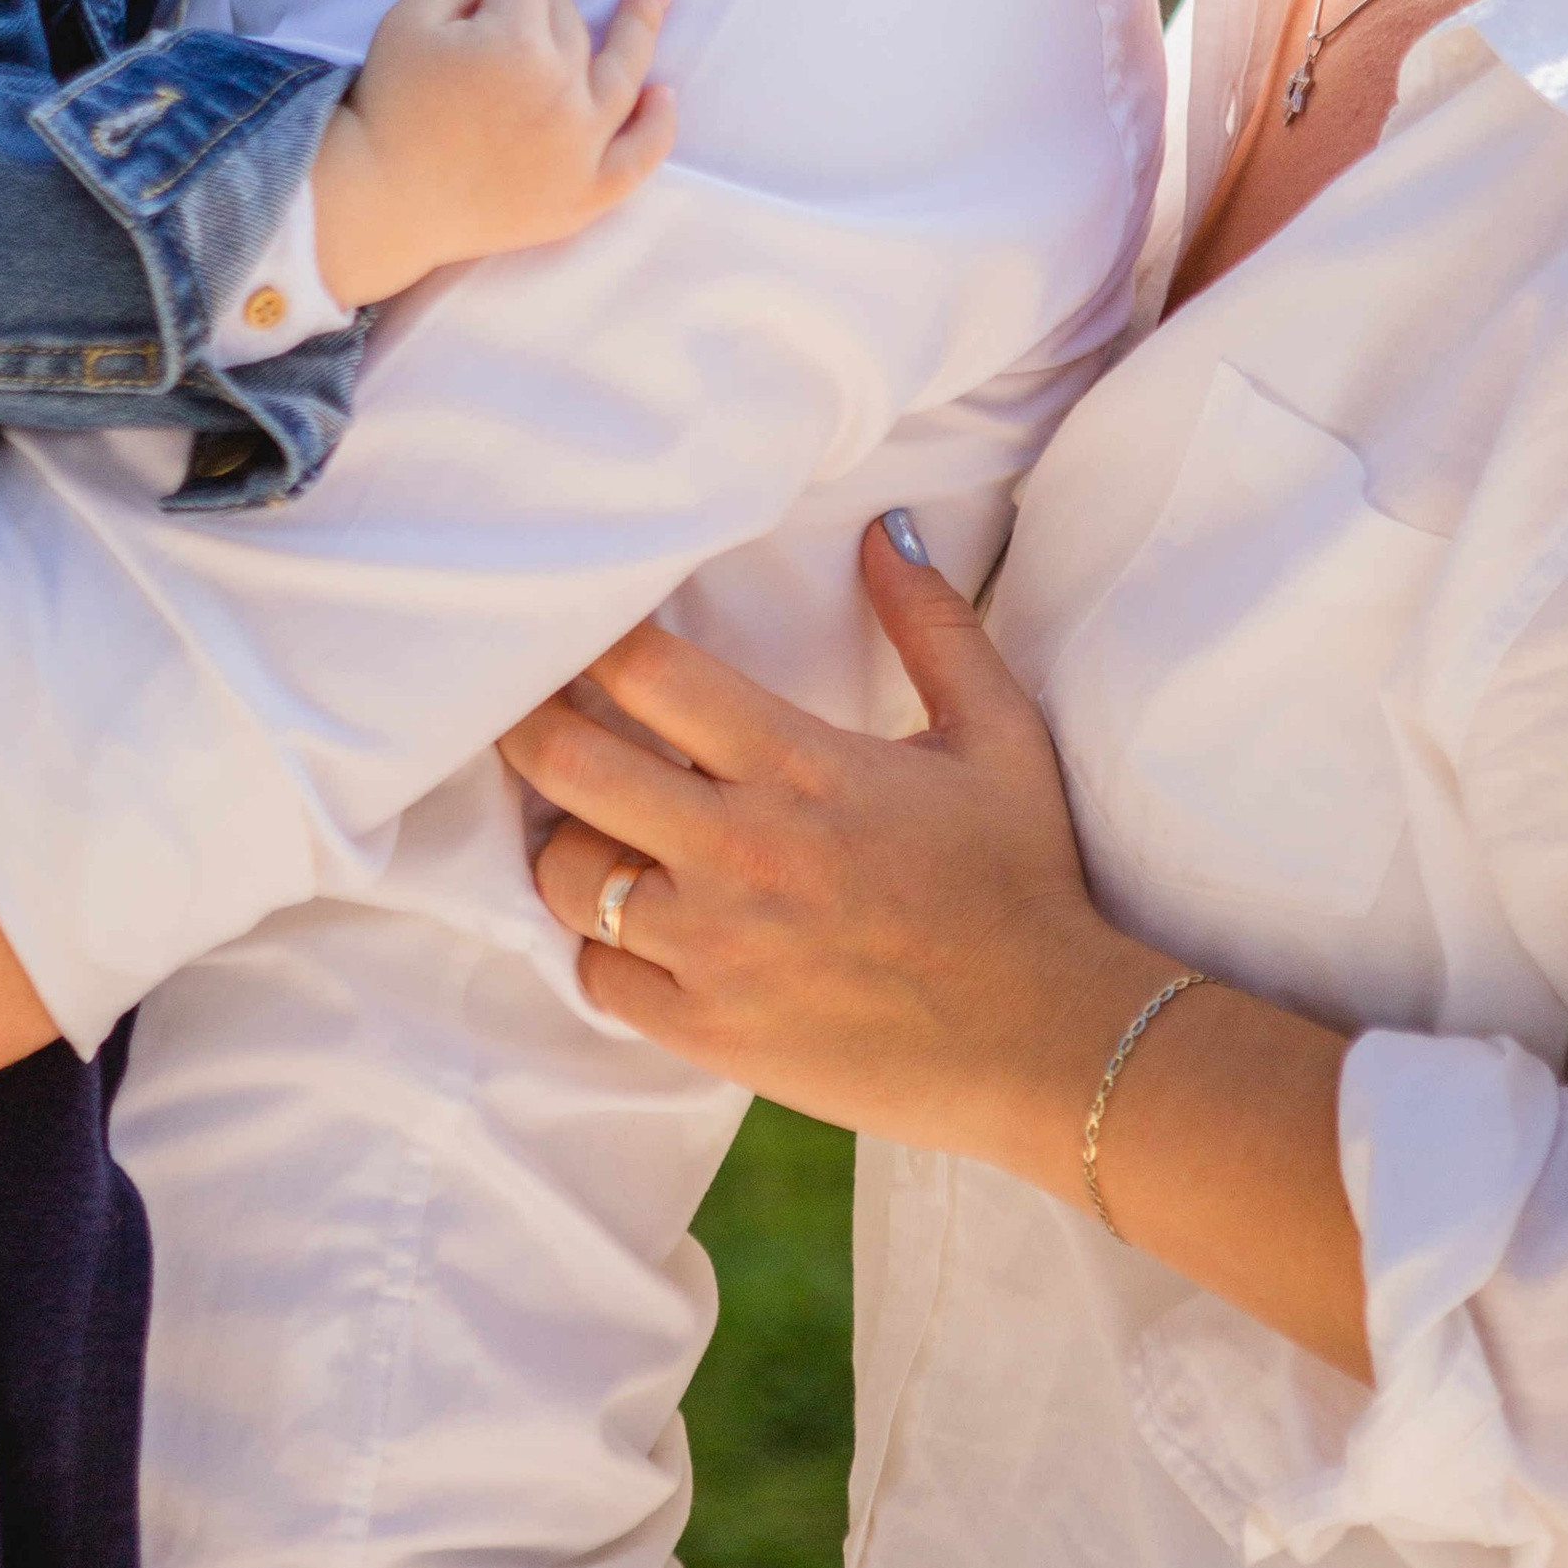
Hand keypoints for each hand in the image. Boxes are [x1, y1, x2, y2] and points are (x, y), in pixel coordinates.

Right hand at [309, 0, 673, 309]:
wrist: (381, 202)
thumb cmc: (388, 106)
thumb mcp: (407, 24)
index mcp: (516, 43)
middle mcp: (561, 90)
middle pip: (570, 24)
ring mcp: (580, 146)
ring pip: (623, 73)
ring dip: (641, 26)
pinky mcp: (583, 195)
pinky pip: (638, 159)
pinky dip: (658, 128)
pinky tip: (665, 96)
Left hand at [502, 524, 1369, 1377]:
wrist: (1047, 1041)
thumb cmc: (1022, 877)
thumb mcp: (996, 731)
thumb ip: (932, 622)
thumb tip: (885, 526)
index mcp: (796, 764)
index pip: (646, 672)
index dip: (590, 640)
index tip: (573, 629)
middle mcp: (737, 850)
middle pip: (568, 763)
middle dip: (526, 724)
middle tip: (519, 707)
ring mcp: (714, 948)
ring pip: (564, 875)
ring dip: (562, 840)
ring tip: (585, 821)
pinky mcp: (708, 1032)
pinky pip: (595, 976)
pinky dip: (598, 945)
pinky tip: (631, 923)